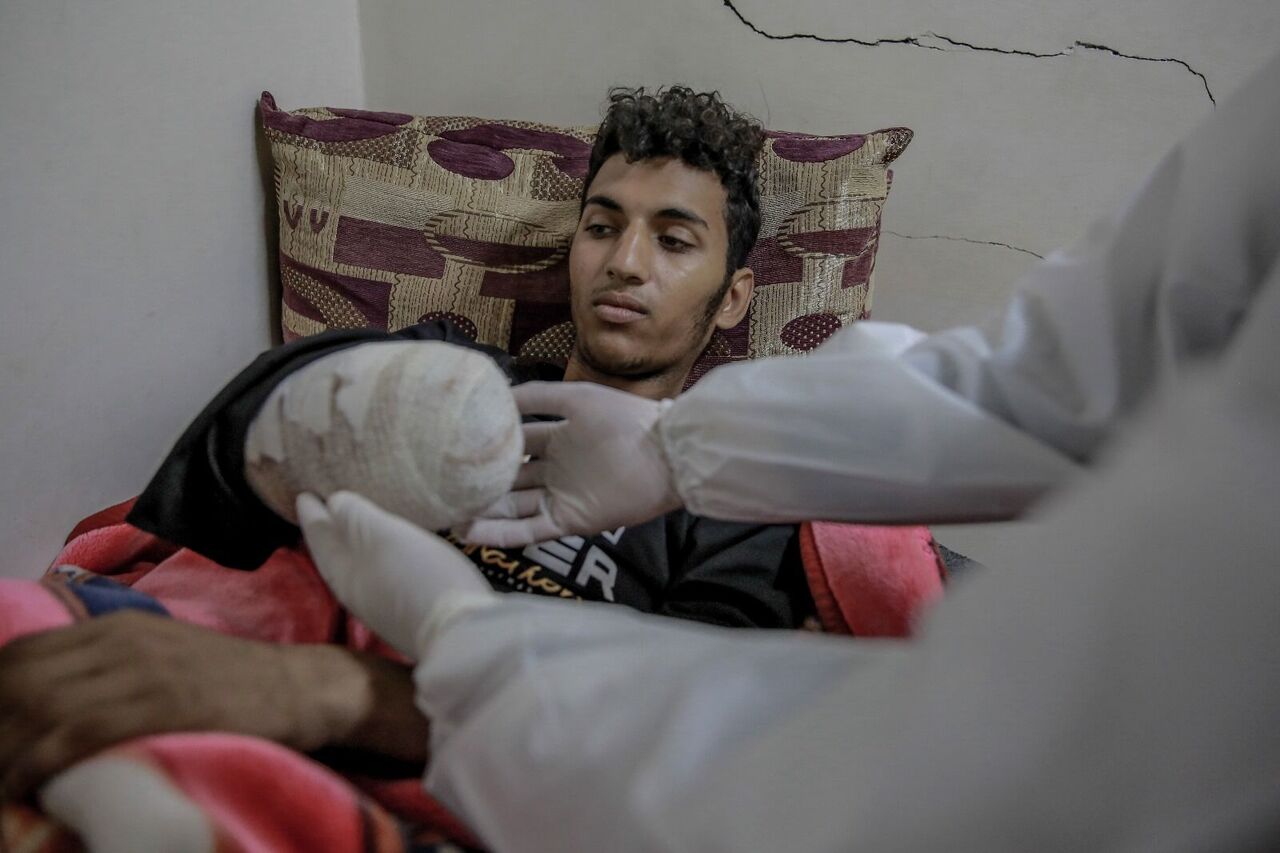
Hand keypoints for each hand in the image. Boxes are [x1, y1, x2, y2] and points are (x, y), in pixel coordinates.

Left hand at [0, 611, 357, 799]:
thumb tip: (50, 698)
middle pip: (19, 680)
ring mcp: (142, 670)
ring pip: (38, 707)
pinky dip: (34, 764)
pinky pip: (74, 734)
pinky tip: (19, 787)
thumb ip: (111, 664)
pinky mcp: (161, 704)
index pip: (20, 654)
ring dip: (3, 752)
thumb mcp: (162, 654)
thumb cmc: (231, 681)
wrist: (299, 688)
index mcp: (116, 625)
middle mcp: (121, 640)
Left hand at [297, 491, 494, 659]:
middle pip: (333, 556)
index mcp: (342, 573)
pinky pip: (379, 575)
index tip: (303, 492)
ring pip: (355, 567)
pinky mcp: (408, 611)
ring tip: (351, 524)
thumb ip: (355, 517)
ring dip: (349, 545)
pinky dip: (374, 557)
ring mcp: (382, 605)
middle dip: (327, 530)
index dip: (311, 513)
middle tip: (322, 505)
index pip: (319, 537)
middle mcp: (355, 591)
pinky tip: (388, 553)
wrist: (461, 633)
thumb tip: (334, 502)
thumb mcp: (383, 536)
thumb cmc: (418, 575)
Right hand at [458, 382, 682, 546]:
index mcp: (559, 438)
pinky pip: (529, 530)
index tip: (452, 449)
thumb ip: (537, 396)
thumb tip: (496, 395)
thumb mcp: (577, 399)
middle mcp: (556, 469)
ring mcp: (562, 496)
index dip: (487, 448)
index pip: (514, 444)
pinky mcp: (570, 520)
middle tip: (439, 490)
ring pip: (513, 508)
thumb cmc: (625, 419)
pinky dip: (501, 534)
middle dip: (479, 485)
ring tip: (445, 517)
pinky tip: (471, 532)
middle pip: (509, 480)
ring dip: (482, 513)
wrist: (667, 453)